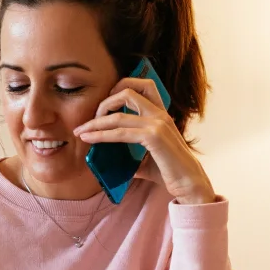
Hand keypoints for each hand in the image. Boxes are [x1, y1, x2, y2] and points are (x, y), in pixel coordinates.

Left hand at [74, 76, 216, 204]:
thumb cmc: (169, 171)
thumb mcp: (148, 157)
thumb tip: (111, 158)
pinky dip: (101, 135)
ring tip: (80, 132)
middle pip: (126, 92)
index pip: (142, 85)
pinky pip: (120, 132)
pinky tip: (89, 140)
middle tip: (89, 121)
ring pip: (118, 115)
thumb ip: (132, 152)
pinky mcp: (153, 137)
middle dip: (103, 103)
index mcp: (160, 114)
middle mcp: (160, 114)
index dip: (119, 88)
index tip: (103, 106)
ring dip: (94, 123)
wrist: (188, 184)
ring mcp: (157, 124)